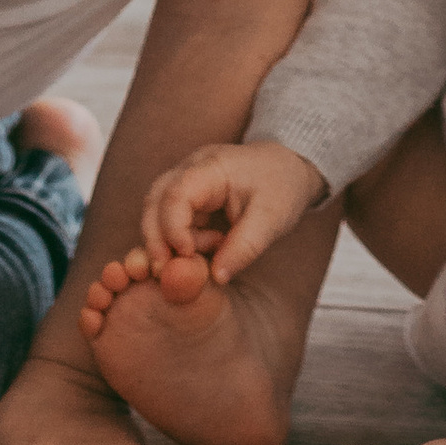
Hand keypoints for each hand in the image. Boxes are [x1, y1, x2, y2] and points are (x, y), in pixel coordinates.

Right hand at [137, 137, 323, 285]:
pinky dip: (179, 240)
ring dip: (166, 241)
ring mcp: (188, 181)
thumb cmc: (282, 186)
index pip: (176, 194)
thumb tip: (216, 277)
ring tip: (196, 259)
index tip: (187, 256)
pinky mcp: (190, 197)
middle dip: (156, 238)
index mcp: (211, 167)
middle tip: (165, 271)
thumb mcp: (272, 219)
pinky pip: (170, 219)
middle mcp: (191, 169)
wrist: (289, 167)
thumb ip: (244, 247)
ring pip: (157, 210)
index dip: (173, 228)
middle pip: (155, 200)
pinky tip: (204, 250)